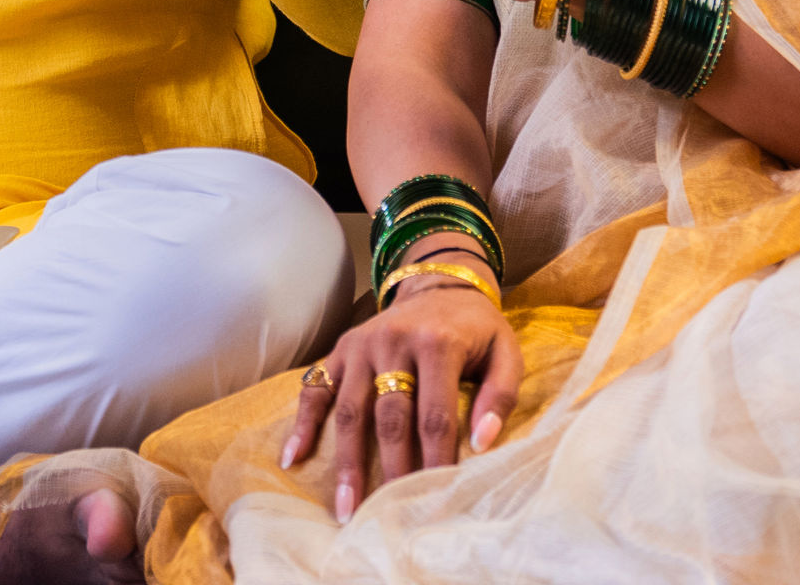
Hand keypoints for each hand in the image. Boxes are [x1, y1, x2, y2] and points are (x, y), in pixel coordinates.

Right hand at [281, 276, 520, 518]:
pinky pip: (316, 387)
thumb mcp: (506, 353)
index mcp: (438, 343)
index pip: (435, 414)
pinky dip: (303, 423)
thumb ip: (500, 396)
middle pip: (389, 417)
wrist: (441, 285)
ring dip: (345, 461)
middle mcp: (394, 342)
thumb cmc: (476, 330)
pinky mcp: (341, 348)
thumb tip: (481, 444)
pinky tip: (293, 457)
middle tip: (387, 514)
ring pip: (350, 410)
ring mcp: (362, 346)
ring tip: (346, 505)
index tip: (435, 497)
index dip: (436, 458)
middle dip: (389, 469)